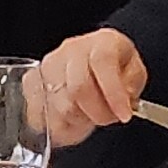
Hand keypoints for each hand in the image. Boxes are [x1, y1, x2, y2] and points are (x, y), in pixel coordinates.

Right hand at [30, 28, 147, 149]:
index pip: (103, 62)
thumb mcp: (135, 75)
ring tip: (90, 116)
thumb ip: (131, 88)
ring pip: (60, 106)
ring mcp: (48, 65)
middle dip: (98, 113)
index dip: (114, 93)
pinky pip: (41, 114)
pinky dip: (59, 125)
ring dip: (80, 120)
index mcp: (101, 41)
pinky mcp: (32, 82)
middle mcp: (71, 50)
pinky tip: (73, 120)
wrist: (95, 62)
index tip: (124, 115)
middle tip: (108, 119)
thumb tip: (121, 104)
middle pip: (78, 88)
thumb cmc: (116, 69)